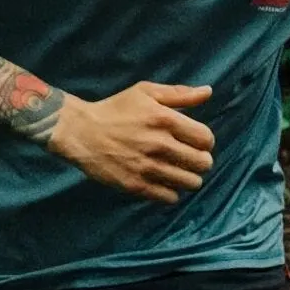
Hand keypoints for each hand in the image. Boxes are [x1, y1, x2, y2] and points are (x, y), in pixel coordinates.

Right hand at [49, 82, 214, 203]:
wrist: (81, 132)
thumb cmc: (115, 109)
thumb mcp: (145, 92)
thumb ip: (179, 93)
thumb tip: (207, 92)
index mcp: (165, 119)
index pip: (206, 139)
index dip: (205, 142)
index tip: (197, 142)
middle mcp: (159, 144)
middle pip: (203, 163)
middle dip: (201, 161)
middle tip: (191, 159)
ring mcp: (148, 167)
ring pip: (190, 183)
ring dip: (189, 178)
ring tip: (180, 172)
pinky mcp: (136, 185)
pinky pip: (170, 197)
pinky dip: (171, 192)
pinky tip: (164, 182)